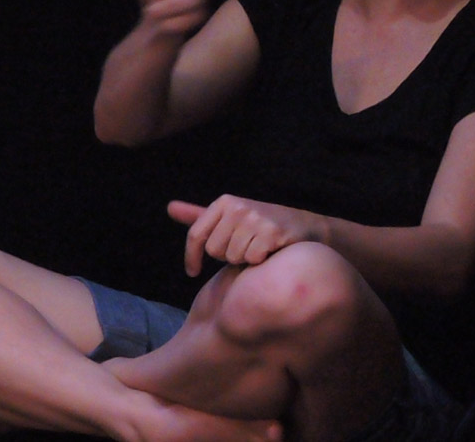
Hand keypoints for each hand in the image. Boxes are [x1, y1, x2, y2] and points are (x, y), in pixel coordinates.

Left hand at [168, 196, 328, 276]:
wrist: (305, 228)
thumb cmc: (260, 226)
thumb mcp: (228, 217)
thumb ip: (199, 215)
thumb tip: (169, 207)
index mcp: (224, 202)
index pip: (196, 235)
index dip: (191, 257)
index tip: (192, 272)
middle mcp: (238, 206)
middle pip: (214, 250)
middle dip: (227, 256)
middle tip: (244, 249)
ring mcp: (256, 218)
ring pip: (233, 257)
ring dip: (244, 260)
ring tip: (258, 249)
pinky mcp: (272, 232)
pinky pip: (251, 259)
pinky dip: (260, 262)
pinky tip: (270, 253)